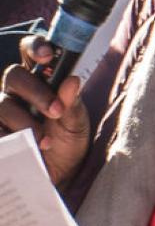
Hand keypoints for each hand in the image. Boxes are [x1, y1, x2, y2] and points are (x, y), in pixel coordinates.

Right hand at [0, 37, 89, 189]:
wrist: (56, 178)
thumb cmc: (67, 145)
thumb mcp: (76, 126)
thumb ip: (72, 104)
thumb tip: (72, 80)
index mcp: (41, 82)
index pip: (30, 53)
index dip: (35, 47)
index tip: (48, 54)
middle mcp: (17, 93)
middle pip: (13, 75)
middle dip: (35, 91)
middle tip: (55, 111)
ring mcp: (1, 112)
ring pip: (1, 103)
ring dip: (24, 120)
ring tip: (45, 140)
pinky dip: (5, 136)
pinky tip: (22, 146)